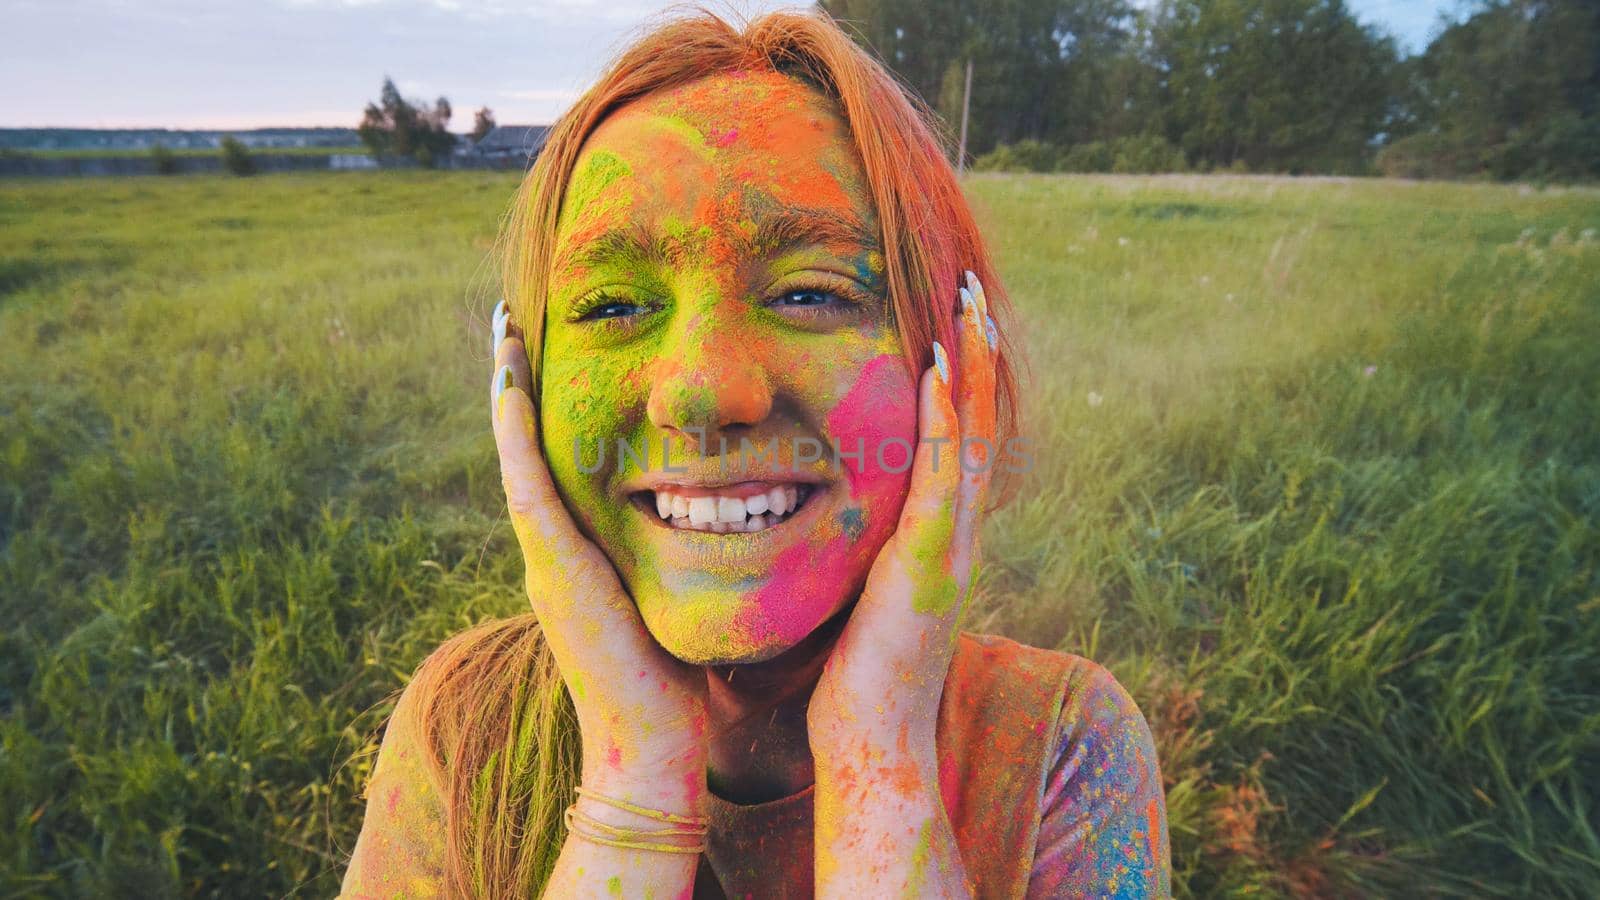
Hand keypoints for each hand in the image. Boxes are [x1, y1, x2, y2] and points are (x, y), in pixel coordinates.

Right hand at [490, 301, 708, 812]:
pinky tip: (512, 380)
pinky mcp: (553, 566)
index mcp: (576, 554)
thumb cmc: (669, 683)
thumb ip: (665, 562)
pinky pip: (528, 482)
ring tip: (503, 328)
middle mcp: (551, 548)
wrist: (648, 746)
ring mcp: (545, 556)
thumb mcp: (664, 601)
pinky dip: (516, 430)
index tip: (546, 352)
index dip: (547, 409)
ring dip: (508, 391)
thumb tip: (704, 525)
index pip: (555, 464)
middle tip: (511, 319)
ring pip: (517, 455)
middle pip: (526, 448)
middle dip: (518, 384)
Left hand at [807, 270, 996, 752]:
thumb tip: (828, 518)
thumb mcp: (863, 596)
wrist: (871, 743)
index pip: (956, 441)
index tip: (949, 323)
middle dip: (977, 356)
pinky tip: (939, 372)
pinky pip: (942, 477)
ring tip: (967, 307)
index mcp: (938, 537)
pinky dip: (944, 422)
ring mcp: (950, 547)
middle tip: (970, 292)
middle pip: (978, 425)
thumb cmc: (854, 678)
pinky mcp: (928, 563)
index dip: (960, 381)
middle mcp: (957, 533)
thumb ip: (863, 552)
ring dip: (972, 368)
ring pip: (971, 438)